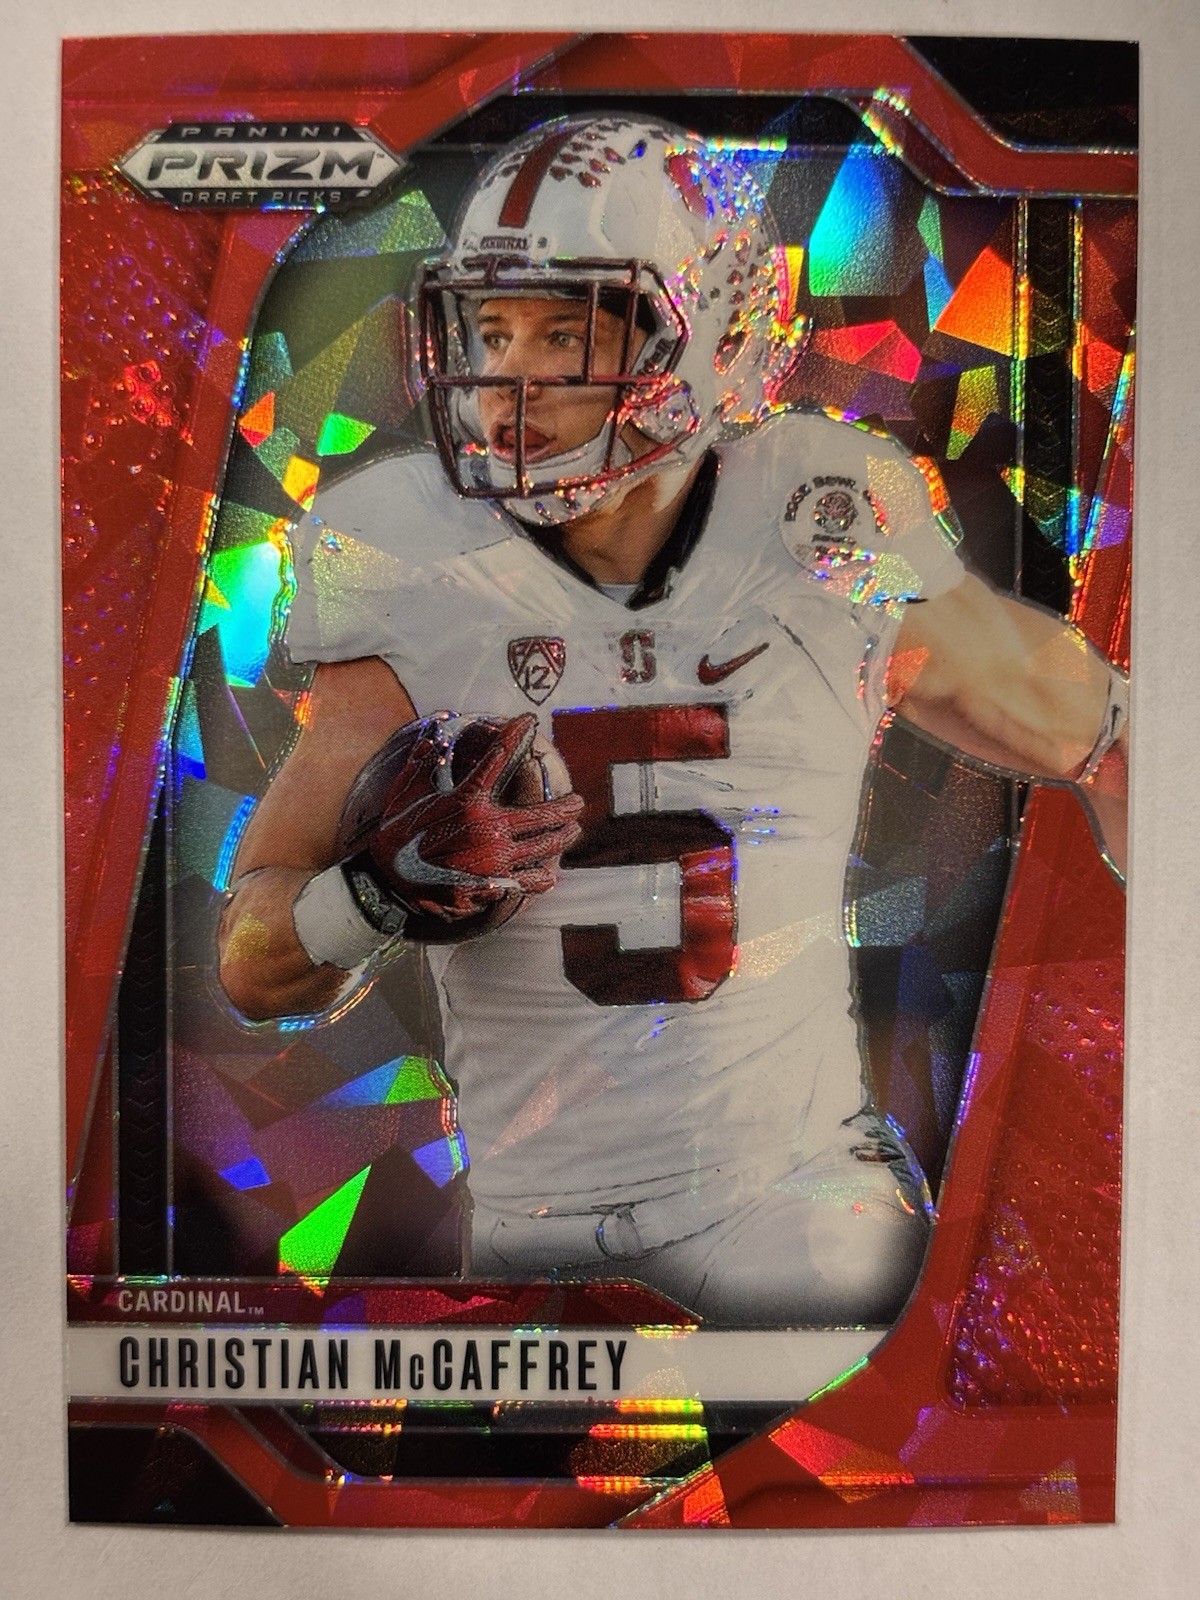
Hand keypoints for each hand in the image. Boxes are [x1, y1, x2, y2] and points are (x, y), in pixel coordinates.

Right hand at [365, 713, 583, 922]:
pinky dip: (539, 878)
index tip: (529, 719)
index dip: (515, 734)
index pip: (498, 758)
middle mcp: (488, 829)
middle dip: (565, 808)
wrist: (387, 882)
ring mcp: (494, 861)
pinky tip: (550, 875)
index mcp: (468, 801)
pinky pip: (524, 881)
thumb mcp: (405, 792)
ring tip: (573, 831)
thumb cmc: (396, 834)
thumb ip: (421, 762)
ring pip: (542, 847)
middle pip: (542, 815)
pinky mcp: (490, 887)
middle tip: (579, 803)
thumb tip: (433, 736)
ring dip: (561, 838)